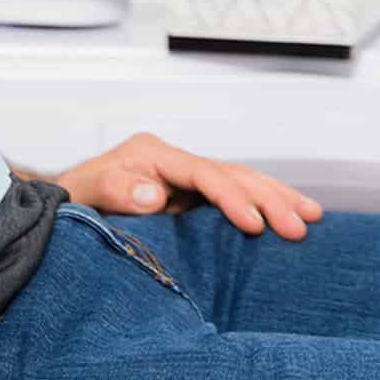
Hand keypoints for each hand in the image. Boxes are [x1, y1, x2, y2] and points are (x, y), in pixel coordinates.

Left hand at [55, 132, 322, 239]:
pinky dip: (263, 205)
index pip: (201, 173)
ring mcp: (185, 179)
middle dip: (268, 197)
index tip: (253, 223)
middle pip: (231, 173)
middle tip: (302, 224)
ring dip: (276, 198)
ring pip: (241, 181)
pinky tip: (291, 217)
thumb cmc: (73, 200)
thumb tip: (154, 196)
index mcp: (152, 154)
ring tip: (313, 216)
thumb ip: (116, 191)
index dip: (229, 196)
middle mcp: (174, 161)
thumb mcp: (85, 194)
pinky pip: (234, 198)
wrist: (66, 204)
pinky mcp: (191, 199)